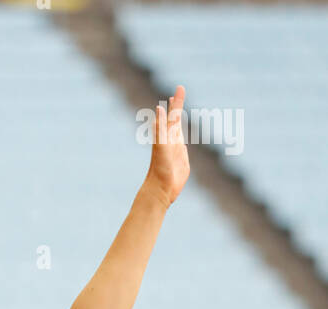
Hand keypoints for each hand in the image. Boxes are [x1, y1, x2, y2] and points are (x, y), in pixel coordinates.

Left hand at [145, 85, 189, 208]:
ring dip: (178, 119)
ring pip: (177, 129)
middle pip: (175, 118)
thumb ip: (161, 127)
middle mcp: (170, 140)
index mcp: (167, 134)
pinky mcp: (181, 159)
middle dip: (177, 105)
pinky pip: (182, 143)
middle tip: (179, 91)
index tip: (179, 87)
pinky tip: (180, 136)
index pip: (173, 113)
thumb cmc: (160, 168)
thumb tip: (159, 108)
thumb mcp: (161, 144)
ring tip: (178, 110)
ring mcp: (175, 149)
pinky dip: (182, 136)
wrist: (160, 189)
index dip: (177, 101)